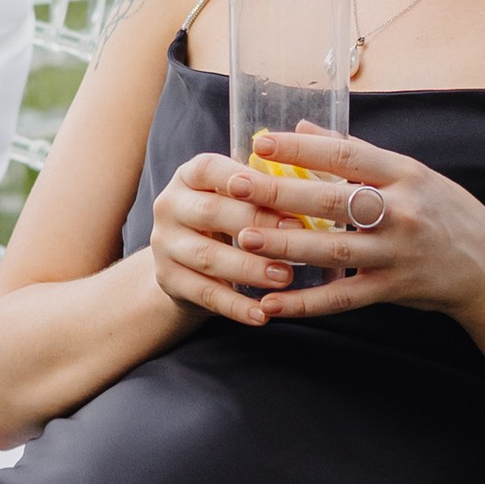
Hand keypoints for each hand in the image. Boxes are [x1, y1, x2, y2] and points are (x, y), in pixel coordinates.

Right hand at [147, 149, 306, 324]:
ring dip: (249, 268)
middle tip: (297, 237)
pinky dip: (235, 306)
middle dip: (255, 224)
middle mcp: (170, 205)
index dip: (244, 181)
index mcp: (190, 175)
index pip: (210, 169)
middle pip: (210, 212)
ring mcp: (164, 244)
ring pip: (208, 256)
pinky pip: (204, 294)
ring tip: (284, 278)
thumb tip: (320, 184)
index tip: (282, 195)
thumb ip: (269, 186)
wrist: (188, 262)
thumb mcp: (240, 196)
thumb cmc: (230, 218)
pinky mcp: (167, 279)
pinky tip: (262, 315)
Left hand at [162, 127, 484, 330]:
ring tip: (244, 239)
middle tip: (237, 186)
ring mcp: (397, 253)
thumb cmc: (447, 213)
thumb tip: (301, 128)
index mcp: (405, 175)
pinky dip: (306, 303)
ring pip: (334, 250)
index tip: (262, 143)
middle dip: (281, 195)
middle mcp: (402, 212)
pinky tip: (271, 305)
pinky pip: (342, 298)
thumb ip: (356, 153)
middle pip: (334, 201)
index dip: (302, 150)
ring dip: (286, 246)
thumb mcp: (412, 173)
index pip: (347, 156)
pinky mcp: (393, 289)